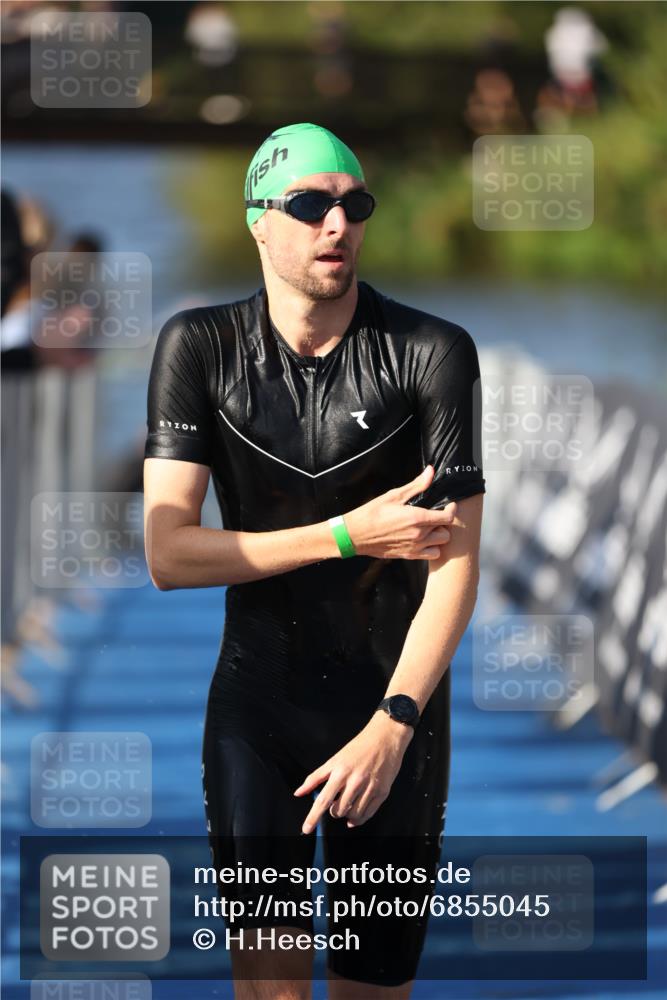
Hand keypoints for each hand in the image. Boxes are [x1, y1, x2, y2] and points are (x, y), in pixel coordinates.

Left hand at [293, 712, 413, 832]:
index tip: (306, 829)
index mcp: (340, 771)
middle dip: (334, 811)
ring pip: (353, 815)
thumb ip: (316, 777)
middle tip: (337, 802)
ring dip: (347, 814)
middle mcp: (355, 781)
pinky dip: (359, 818)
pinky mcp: (383, 792)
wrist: (385, 737)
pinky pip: (368, 814)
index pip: (323, 799)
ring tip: (348, 804)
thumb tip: (299, 792)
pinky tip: (356, 814)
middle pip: (338, 810)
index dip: (313, 817)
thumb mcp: (334, 759)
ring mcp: (370, 787)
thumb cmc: (358, 747)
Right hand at [343, 466, 456, 560]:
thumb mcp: (395, 495)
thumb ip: (417, 485)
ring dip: (438, 537)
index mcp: (417, 518)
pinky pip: (430, 555)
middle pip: (446, 533)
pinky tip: (422, 540)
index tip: (449, 505)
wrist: (356, 534)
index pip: (447, 517)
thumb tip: (430, 471)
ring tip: (430, 529)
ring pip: (440, 545)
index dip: (452, 509)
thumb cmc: (373, 513)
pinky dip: (431, 548)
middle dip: (444, 524)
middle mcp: (419, 535)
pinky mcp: (409, 555)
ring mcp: (414, 548)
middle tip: (436, 516)